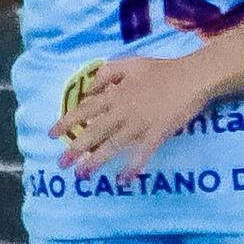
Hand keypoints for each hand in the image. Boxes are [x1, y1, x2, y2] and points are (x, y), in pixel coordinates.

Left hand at [58, 52, 223, 176]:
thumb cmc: (161, 70)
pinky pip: (142, 153)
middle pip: (95, 131)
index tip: (52, 135)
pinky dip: (133, 167)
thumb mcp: (129, 63)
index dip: (67, 122)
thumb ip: (106, 75)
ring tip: (82, 174)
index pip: (85, 109)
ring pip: (113, 144)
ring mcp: (140, 124)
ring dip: (96, 160)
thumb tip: (88, 90)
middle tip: (62, 164)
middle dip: (76, 148)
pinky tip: (123, 180)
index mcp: (116, 94)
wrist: (192, 77)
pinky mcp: (157, 133)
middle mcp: (123, 111)